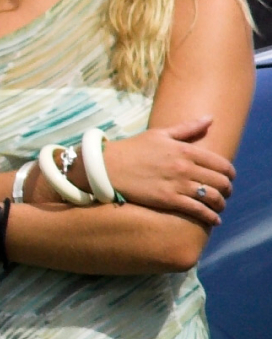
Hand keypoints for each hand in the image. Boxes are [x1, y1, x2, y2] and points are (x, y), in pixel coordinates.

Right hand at [104, 117, 234, 224]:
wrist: (108, 166)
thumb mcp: (160, 134)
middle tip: (225, 193)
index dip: (230, 173)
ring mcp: (177, 184)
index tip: (229, 177)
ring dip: (220, 204)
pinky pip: (197, 210)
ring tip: (219, 206)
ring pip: (212, 197)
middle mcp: (184, 167)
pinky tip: (213, 219)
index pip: (220, 163)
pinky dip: (210, 216)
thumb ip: (187, 128)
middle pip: (220, 181)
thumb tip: (210, 118)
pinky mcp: (168, 200)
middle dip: (227, 189)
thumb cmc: (133, 149)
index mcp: (185, 149)